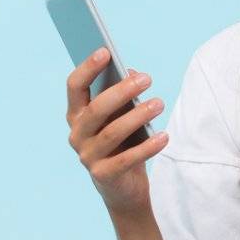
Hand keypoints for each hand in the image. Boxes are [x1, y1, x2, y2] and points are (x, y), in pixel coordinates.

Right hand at [66, 47, 169, 216]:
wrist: (123, 189)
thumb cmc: (122, 144)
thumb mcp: (121, 117)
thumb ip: (123, 96)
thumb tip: (132, 73)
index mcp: (76, 115)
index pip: (75, 87)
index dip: (87, 68)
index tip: (105, 51)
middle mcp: (76, 135)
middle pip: (96, 109)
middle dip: (122, 91)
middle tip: (147, 79)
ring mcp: (87, 156)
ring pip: (112, 132)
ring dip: (137, 116)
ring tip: (159, 103)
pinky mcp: (103, 175)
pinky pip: (127, 159)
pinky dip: (147, 147)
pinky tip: (164, 136)